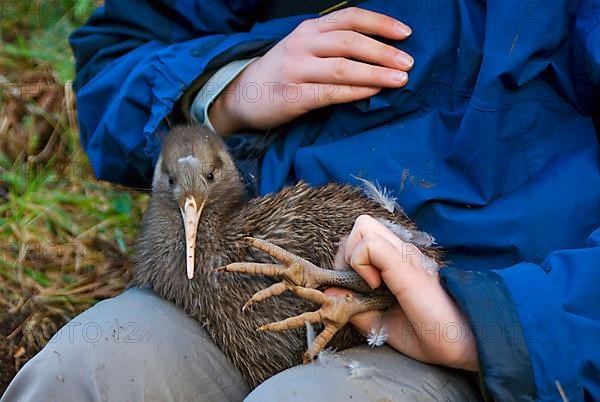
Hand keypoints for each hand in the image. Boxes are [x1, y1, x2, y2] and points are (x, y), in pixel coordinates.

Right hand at [209, 7, 413, 134]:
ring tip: (400, 80)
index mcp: (308, 30)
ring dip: (376, 73)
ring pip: (343, 67)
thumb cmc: (282, 72)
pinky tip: (374, 92)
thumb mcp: (304, 47)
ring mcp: (296, 70)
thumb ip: (333, 45)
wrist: (242, 95)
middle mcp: (302, 44)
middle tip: (409, 63)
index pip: (350, 18)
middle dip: (384, 51)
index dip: (381, 23)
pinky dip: (357, 91)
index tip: (406, 33)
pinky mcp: (294, 96)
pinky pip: (332, 92)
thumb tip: (378, 51)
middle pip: (350, 42)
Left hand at [327, 215, 478, 371]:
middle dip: (348, 254)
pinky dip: (361, 263)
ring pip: (362, 225)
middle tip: (360, 284)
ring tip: (369, 284)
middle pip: (359, 225)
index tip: (357, 290)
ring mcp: (404, 254)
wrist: (469, 344)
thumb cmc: (431, 335)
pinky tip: (375, 287)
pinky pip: (369, 243)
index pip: (360, 239)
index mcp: (398, 263)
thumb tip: (327, 293)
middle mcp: (401, 251)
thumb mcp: (382, 323)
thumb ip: (355, 307)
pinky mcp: (405, 264)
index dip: (349, 261)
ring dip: (354, 254)